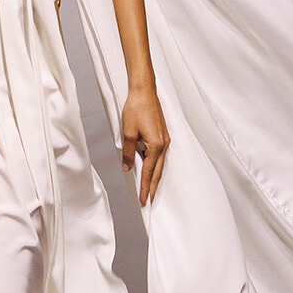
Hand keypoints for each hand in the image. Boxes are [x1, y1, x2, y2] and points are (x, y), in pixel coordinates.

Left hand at [121, 84, 169, 205]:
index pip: (149, 172)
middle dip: (152, 187)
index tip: (143, 200)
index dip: (145, 187)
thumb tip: (128, 169)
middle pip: (158, 172)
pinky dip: (155, 165)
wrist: (144, 91)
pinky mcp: (162, 135)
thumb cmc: (136, 109)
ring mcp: (165, 140)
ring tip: (148, 189)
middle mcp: (164, 144)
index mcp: (156, 146)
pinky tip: (150, 169)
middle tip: (147, 201)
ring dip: (154, 177)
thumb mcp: (128, 133)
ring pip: (160, 164)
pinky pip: (159, 155)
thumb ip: (129, 153)